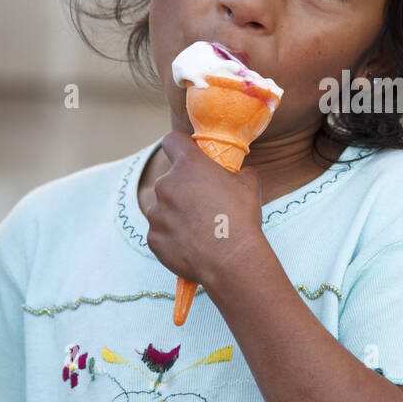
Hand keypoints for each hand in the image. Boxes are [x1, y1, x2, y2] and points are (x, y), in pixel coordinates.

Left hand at [141, 131, 266, 296]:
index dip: (180, 146)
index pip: (172, 141)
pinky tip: (192, 245)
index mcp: (188, 166)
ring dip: (175, 214)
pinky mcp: (153, 238)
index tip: (188, 154)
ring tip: (199, 230)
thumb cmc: (241, 218)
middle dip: (182, 190)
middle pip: (169, 180)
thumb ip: (238, 171)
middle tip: (203, 205)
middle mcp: (166, 185)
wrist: (232, 260)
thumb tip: (238, 172)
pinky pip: (160, 233)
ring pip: (162, 208)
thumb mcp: (249, 184)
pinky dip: (172, 237)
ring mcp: (156, 213)